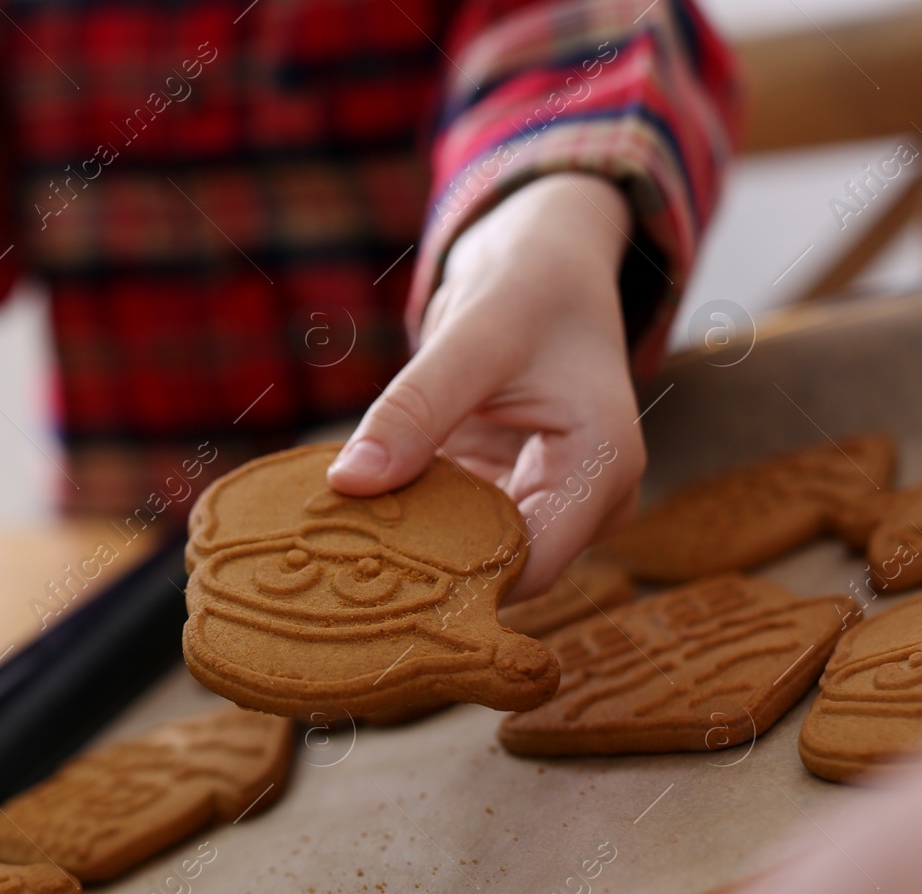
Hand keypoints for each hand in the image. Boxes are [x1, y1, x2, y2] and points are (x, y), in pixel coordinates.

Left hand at [327, 173, 646, 599]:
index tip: (371, 569)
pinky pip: (456, 529)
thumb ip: (413, 409)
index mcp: (603, 467)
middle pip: (498, 570)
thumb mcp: (472, 338)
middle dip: (423, 568)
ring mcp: (549, 506)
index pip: (529, 566)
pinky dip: (411, 520)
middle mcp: (586, 502)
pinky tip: (360, 513)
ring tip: (337, 539)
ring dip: (410, 546)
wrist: (547, 270)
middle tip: (335, 563)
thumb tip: (349, 482)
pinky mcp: (510, 499)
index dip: (455, 579)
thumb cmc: (529, 290)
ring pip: (472, 557)